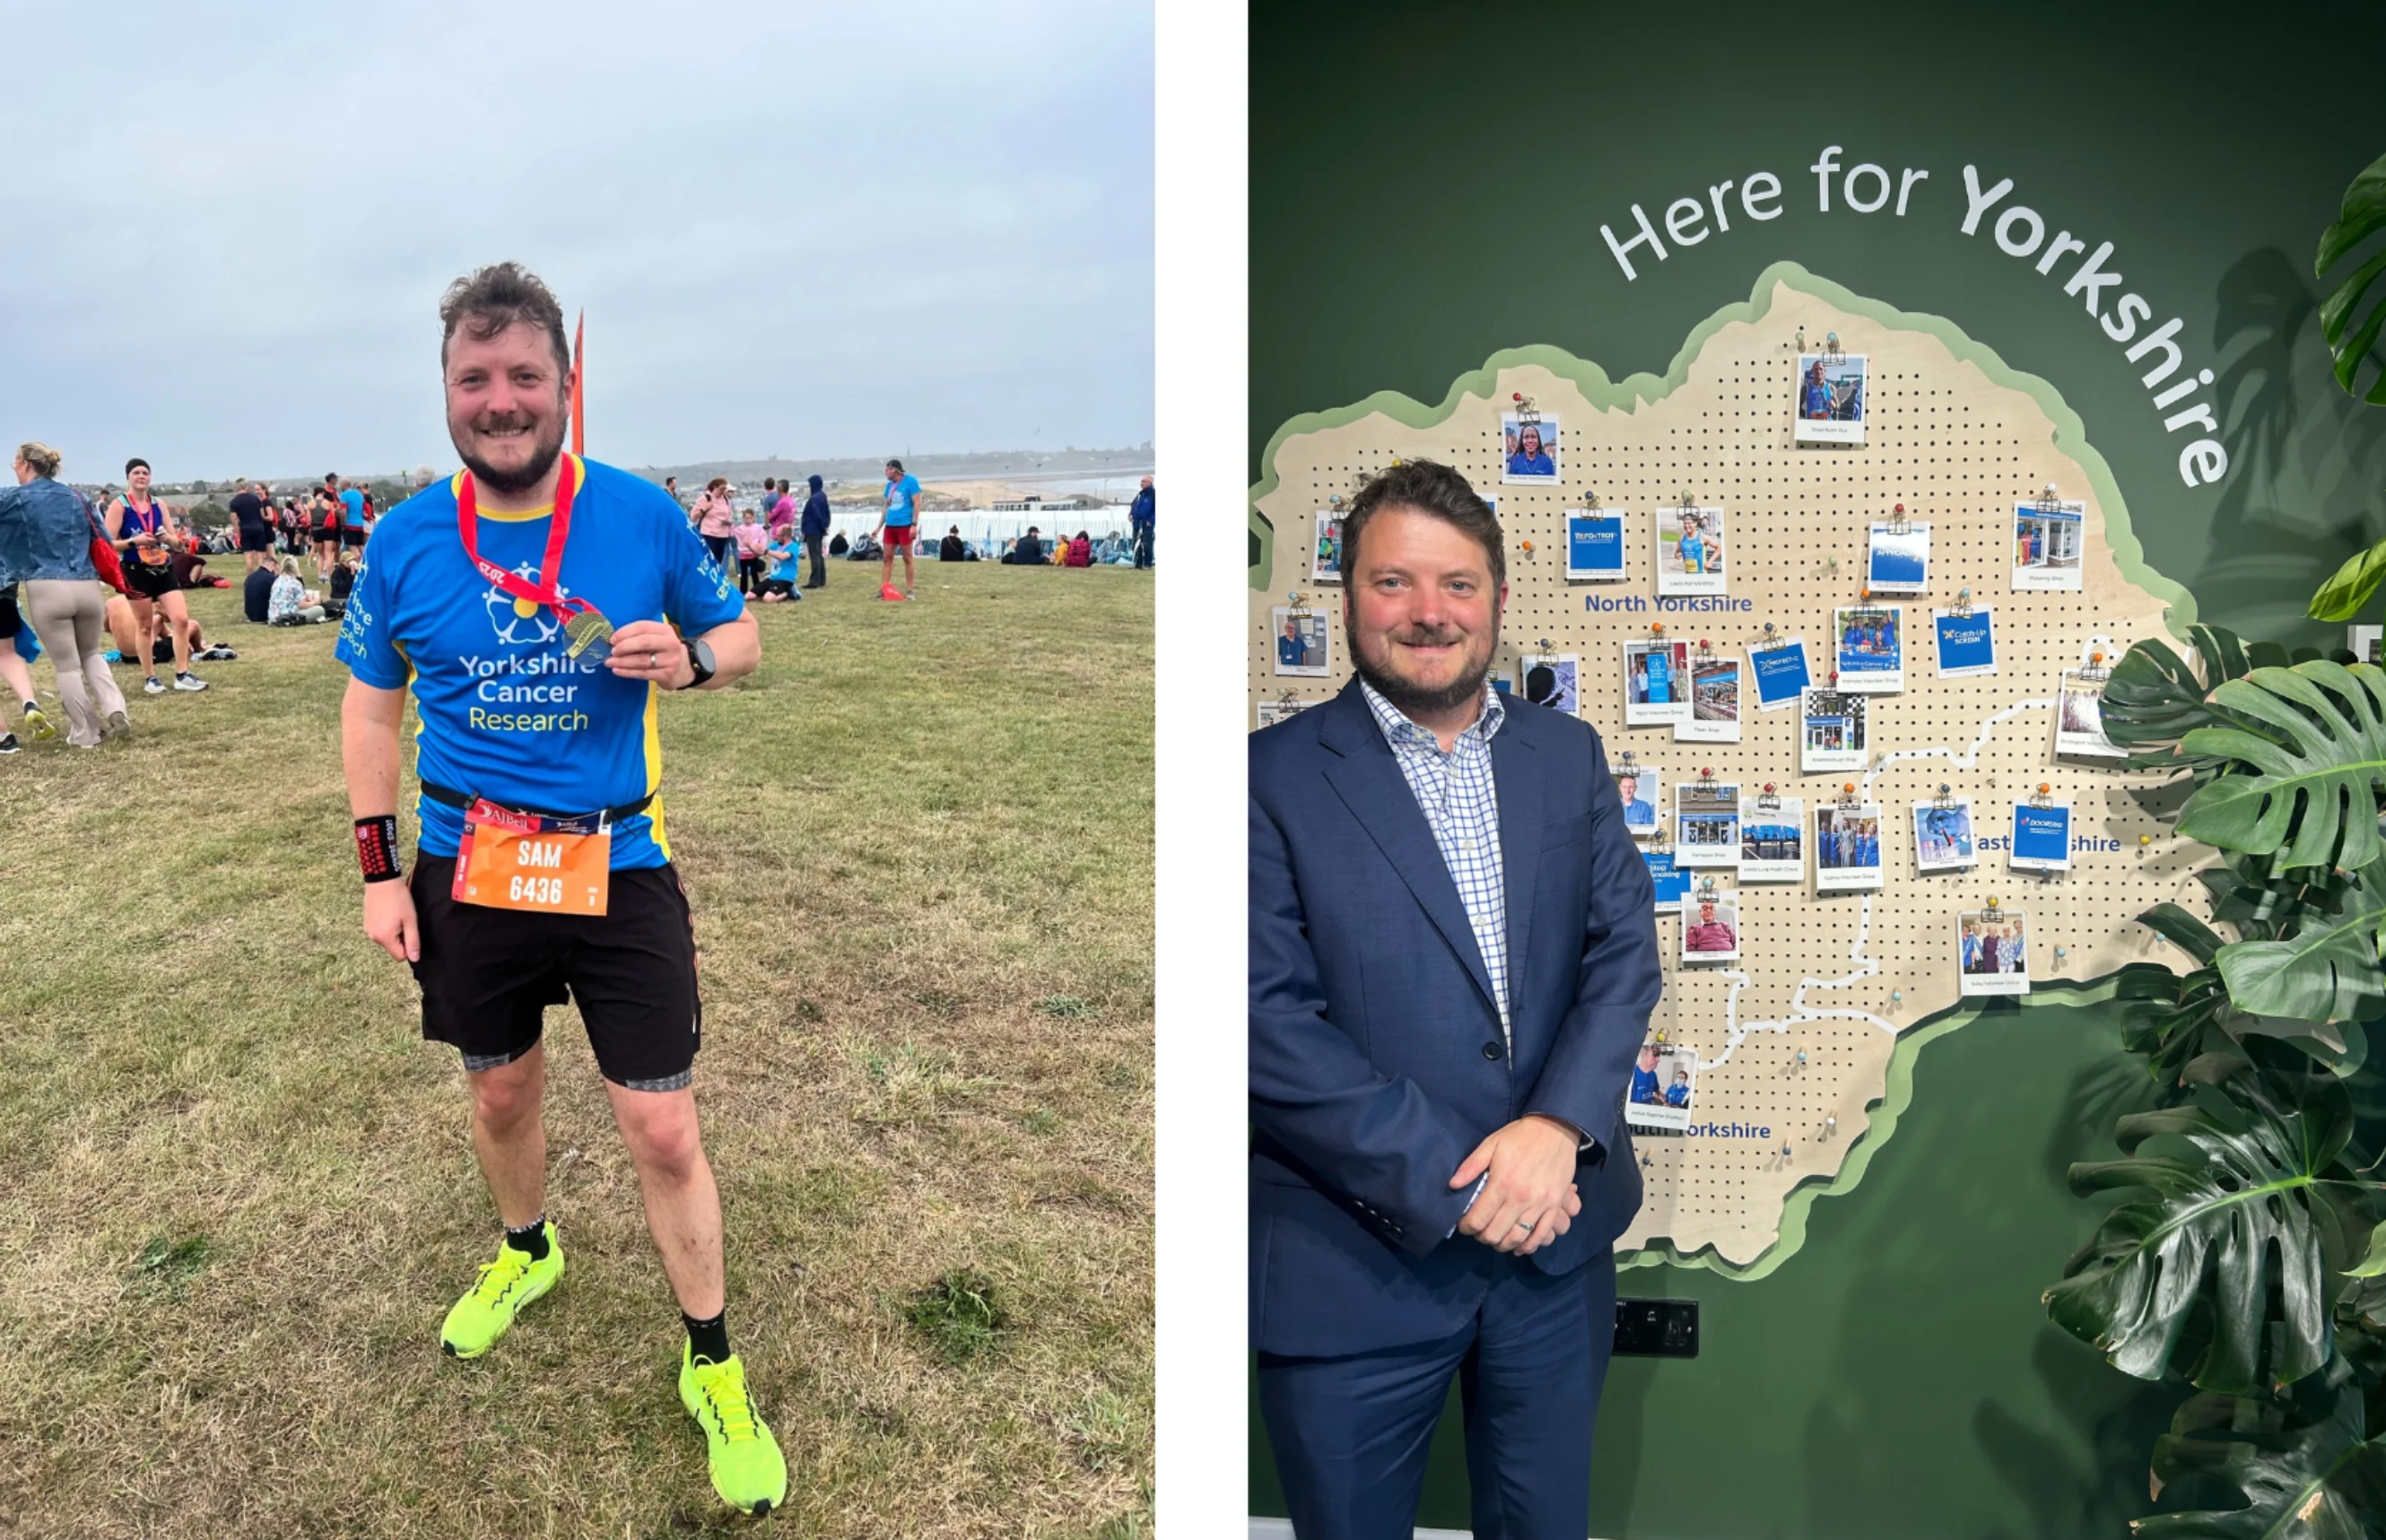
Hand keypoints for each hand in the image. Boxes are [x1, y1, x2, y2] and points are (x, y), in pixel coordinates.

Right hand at [363, 879, 419, 963]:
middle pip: (392, 948)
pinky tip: (389, 912)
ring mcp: (368, 930)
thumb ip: (413, 941)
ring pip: (386, 940)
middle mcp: (373, 937)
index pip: (400, 957)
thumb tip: (414, 959)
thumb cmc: (399, 899)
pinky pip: (380, 931)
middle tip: (404, 921)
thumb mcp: (411, 920)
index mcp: (384, 938)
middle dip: (401, 938)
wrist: (382, 880)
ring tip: (396, 915)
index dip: (409, 947)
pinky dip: (386, 926)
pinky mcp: (366, 923)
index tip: (411, 931)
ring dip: (394, 932)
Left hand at [604, 619, 691, 687]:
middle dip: (624, 646)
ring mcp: (670, 660)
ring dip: (622, 661)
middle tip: (612, 651)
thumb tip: (615, 640)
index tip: (612, 639)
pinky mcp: (667, 674)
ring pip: (642, 660)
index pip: (643, 627)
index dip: (625, 632)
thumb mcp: (659, 638)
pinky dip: (627, 672)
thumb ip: (642, 636)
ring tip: (609, 662)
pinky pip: (643, 673)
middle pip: (644, 642)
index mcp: (666, 630)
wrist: (685, 669)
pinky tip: (617, 670)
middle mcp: (670, 643)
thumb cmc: (664, 651)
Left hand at [1451, 1115, 1583, 1254]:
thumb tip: (1453, 1185)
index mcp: (1501, 1183)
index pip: (1478, 1219)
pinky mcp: (1555, 1207)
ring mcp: (1540, 1205)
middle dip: (1482, 1237)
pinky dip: (1528, 1246)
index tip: (1464, 1225)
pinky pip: (1541, 1235)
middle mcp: (1520, 1198)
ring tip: (1496, 1239)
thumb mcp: (1491, 1144)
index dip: (1467, 1227)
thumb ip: (1471, 1166)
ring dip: (1503, 1245)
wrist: (1556, 1130)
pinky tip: (1518, 1247)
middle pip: (1495, 1234)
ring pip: (1517, 1238)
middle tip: (1479, 1231)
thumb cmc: (1520, 1137)